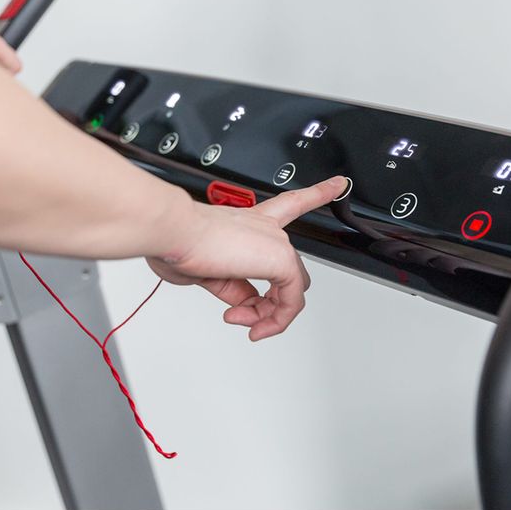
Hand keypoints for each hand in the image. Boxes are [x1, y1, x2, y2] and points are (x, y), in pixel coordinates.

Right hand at [147, 175, 347, 340]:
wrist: (173, 231)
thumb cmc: (176, 242)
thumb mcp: (205, 270)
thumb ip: (231, 286)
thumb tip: (244, 304)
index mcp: (249, 221)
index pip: (291, 204)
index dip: (317, 193)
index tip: (338, 184)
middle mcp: (266, 227)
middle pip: (288, 269)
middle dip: (268, 302)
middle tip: (238, 315)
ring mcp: (275, 241)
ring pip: (290, 288)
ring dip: (266, 315)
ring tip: (242, 322)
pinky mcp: (280, 259)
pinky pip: (290, 300)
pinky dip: (275, 320)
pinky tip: (255, 325)